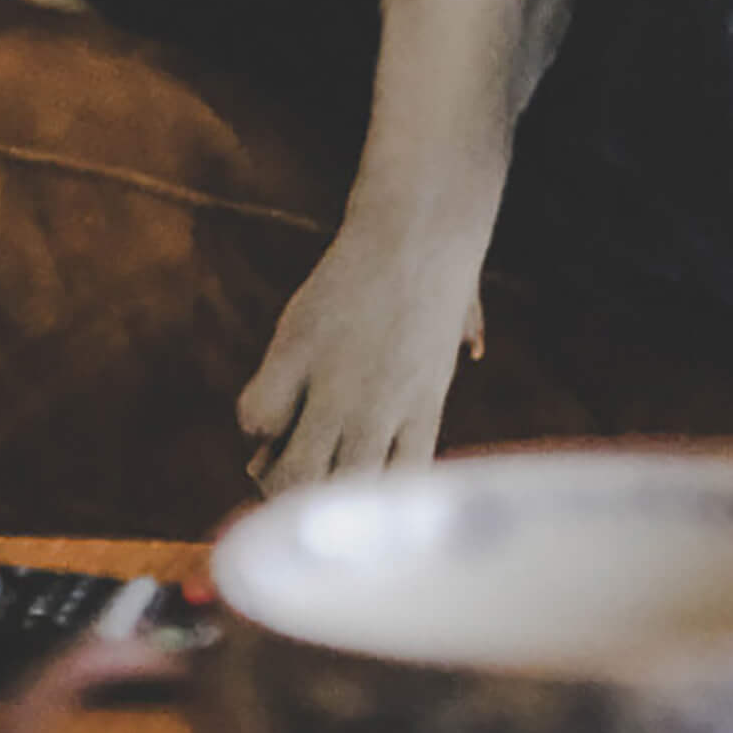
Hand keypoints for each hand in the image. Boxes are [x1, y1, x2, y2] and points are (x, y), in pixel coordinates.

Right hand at [237, 220, 486, 490]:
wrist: (416, 227)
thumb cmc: (433, 267)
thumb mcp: (451, 319)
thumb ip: (462, 340)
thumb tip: (475, 347)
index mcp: (422, 415)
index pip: (395, 495)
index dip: (364, 504)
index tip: (344, 491)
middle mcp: (381, 411)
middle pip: (338, 496)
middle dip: (310, 501)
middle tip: (294, 476)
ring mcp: (338, 384)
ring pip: (294, 473)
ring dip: (274, 473)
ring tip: (272, 454)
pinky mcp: (297, 351)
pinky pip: (259, 417)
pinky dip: (256, 422)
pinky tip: (271, 400)